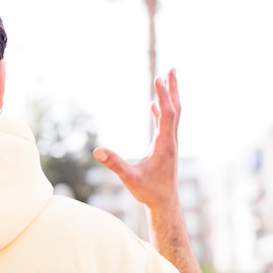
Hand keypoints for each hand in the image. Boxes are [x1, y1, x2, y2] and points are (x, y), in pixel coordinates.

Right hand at [93, 69, 179, 210]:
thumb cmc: (148, 192)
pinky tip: (153, 105)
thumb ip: (114, 164)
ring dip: (169, 96)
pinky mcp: (164, 146)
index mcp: (165, 145)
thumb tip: (97, 151)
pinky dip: (161, 110)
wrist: (164, 203)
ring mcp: (169, 143)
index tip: (158, 78)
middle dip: (173, 89)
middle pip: (175, 109)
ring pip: (172, 114)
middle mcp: (170, 140)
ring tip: (166, 79)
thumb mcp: (129, 178)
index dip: (163, 96)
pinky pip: (165, 123)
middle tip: (172, 69)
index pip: (167, 114)